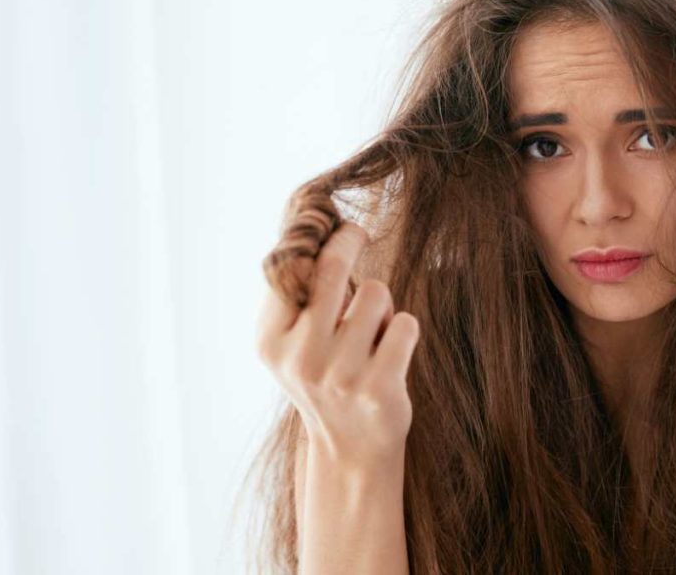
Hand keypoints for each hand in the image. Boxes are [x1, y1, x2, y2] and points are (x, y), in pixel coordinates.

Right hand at [256, 221, 419, 468]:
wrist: (351, 449)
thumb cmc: (325, 377)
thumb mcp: (293, 343)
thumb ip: (296, 296)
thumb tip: (314, 228)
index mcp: (270, 342)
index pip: (291, 268)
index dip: (318, 237)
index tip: (336, 226)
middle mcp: (300, 358)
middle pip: (332, 268)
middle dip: (350, 240)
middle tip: (358, 233)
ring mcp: (340, 375)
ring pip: (376, 292)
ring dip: (382, 304)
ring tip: (373, 332)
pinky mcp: (379, 388)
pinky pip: (405, 323)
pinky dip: (404, 329)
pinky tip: (391, 354)